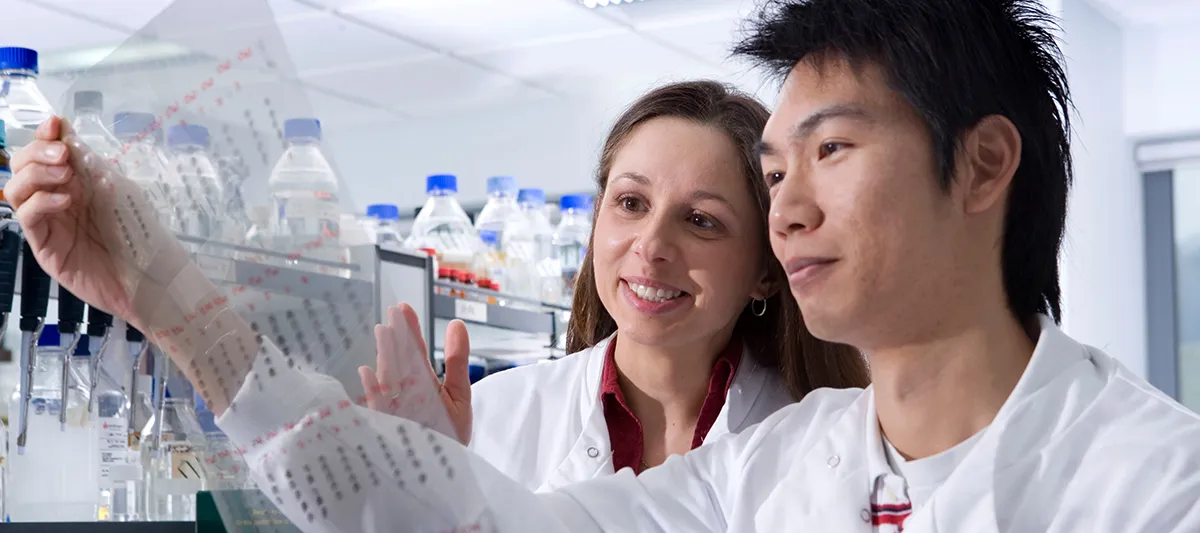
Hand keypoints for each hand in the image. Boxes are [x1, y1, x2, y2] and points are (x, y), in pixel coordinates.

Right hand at [3, 116, 182, 328]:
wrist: (148, 280)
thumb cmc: (140, 236)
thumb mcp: (121, 193)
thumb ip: (94, 166)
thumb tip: (69, 134)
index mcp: (74, 184)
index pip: (46, 153)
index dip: (46, 135)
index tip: (56, 123)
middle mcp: (54, 200)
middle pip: (21, 167)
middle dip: (37, 152)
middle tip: (63, 154)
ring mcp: (47, 224)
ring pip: (15, 189)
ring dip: (35, 174)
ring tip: (65, 175)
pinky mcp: (44, 247)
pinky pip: (27, 217)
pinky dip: (41, 202)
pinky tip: (65, 201)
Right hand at [358, 303, 472, 444]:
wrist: (445, 474)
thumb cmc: (450, 437)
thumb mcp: (458, 396)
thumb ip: (456, 361)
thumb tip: (457, 325)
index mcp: (422, 385)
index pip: (415, 354)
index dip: (410, 331)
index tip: (403, 307)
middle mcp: (406, 395)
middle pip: (400, 363)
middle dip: (397, 338)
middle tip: (394, 313)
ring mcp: (396, 410)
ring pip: (389, 379)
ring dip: (386, 356)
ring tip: (383, 331)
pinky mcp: (388, 428)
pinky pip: (379, 409)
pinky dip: (373, 391)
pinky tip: (368, 372)